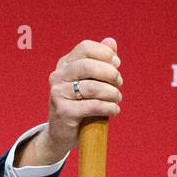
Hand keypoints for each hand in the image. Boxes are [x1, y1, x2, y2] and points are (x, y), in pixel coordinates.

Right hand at [14, 37, 122, 168]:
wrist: (60, 134)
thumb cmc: (79, 105)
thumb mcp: (88, 82)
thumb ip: (99, 61)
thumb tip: (111, 42)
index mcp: (64, 64)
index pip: (85, 48)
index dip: (104, 53)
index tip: (116, 63)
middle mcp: (58, 76)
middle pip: (88, 66)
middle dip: (109, 73)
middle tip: (119, 83)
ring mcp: (58, 94)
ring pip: (92, 87)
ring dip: (111, 93)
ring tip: (117, 98)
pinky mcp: (64, 112)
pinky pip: (92, 106)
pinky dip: (108, 107)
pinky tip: (115, 110)